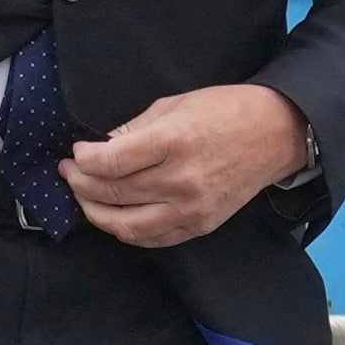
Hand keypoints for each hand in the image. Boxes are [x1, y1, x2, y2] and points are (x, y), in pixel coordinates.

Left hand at [61, 80, 313, 250]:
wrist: (275, 134)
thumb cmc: (225, 111)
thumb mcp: (174, 105)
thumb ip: (134, 129)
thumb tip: (99, 148)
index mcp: (172, 142)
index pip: (110, 163)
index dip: (83, 161)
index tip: (76, 154)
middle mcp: (181, 180)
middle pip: (113, 193)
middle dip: (80, 184)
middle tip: (69, 174)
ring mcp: (191, 208)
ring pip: (126, 225)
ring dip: (96, 213)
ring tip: (85, 198)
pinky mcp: (200, 225)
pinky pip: (152, 239)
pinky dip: (127, 230)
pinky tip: (115, 216)